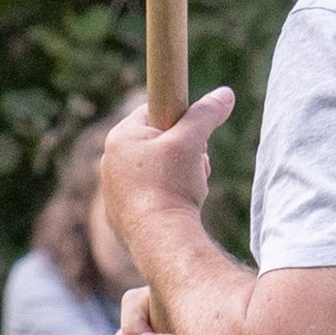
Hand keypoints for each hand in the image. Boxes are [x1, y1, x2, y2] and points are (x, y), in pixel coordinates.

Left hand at [97, 86, 233, 256]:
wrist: (161, 239)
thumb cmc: (171, 185)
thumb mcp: (193, 141)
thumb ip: (206, 113)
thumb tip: (225, 94)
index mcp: (120, 137)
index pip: (153, 111)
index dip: (180, 119)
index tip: (195, 135)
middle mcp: (109, 162)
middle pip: (156, 143)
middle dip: (183, 151)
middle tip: (196, 163)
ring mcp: (113, 191)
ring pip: (154, 171)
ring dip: (178, 175)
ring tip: (189, 188)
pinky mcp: (121, 215)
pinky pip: (149, 197)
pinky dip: (167, 198)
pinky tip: (178, 208)